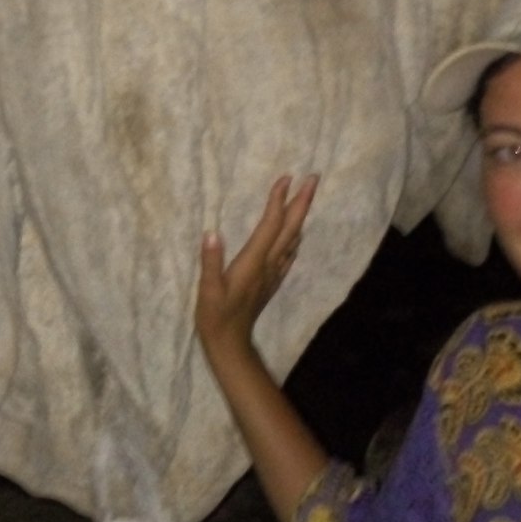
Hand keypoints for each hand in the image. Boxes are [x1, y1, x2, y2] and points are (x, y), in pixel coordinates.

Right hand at [195, 173, 318, 365]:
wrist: (230, 343)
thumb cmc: (215, 316)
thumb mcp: (207, 290)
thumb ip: (210, 261)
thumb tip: (212, 233)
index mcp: (253, 262)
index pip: (270, 225)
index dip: (278, 201)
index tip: (286, 178)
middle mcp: (268, 264)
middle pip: (290, 228)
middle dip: (302, 202)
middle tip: (313, 178)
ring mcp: (273, 273)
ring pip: (293, 239)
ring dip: (301, 216)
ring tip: (306, 197)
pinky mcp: (271, 281)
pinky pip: (289, 253)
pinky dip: (295, 236)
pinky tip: (296, 233)